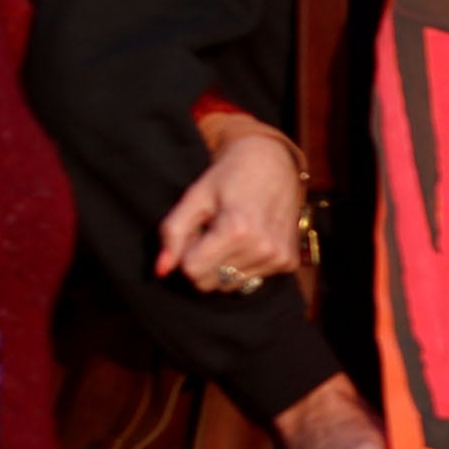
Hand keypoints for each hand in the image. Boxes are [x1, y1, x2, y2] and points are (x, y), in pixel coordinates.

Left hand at [158, 117, 305, 291]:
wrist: (274, 163)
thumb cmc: (230, 176)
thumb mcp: (195, 196)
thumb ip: (173, 233)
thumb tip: (160, 271)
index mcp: (237, 230)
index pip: (192, 270)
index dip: (185, 252)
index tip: (195, 232)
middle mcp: (262, 248)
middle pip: (209, 283)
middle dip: (202, 263)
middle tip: (209, 234)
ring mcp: (278, 258)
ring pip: (228, 285)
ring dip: (222, 265)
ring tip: (229, 236)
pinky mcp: (288, 263)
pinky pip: (249, 281)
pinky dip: (242, 265)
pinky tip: (248, 240)